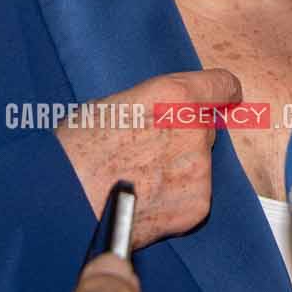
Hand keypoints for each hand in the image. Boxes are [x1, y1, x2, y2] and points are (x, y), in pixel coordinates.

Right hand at [55, 69, 240, 248]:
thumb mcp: (112, 106)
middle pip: (204, 131)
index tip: (225, 100)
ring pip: (198, 166)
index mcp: (174, 96)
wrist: (65, 202)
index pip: (221, 86)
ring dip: (179, 172)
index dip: (222, 94)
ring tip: (141, 183)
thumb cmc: (75, 151)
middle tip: (148, 156)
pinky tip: (147, 203)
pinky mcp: (197, 206)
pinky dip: (176, 201)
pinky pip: (193, 198)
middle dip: (184, 141)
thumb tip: (161, 117)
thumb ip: (152, 107)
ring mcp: (199, 170)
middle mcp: (194, 130)